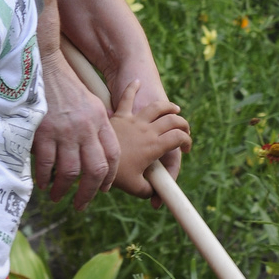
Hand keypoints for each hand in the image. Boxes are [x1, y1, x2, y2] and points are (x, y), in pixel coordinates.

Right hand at [33, 48, 120, 207]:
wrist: (44, 66)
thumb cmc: (66, 87)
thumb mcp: (91, 104)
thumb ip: (97, 128)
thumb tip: (98, 153)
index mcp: (100, 120)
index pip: (112, 155)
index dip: (109, 177)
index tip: (103, 189)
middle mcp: (86, 127)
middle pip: (95, 169)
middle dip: (89, 192)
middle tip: (81, 204)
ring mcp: (64, 130)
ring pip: (70, 171)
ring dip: (63, 189)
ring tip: (57, 196)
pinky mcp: (43, 131)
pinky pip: (46, 163)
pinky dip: (44, 178)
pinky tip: (41, 184)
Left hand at [108, 80, 190, 198]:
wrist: (92, 155)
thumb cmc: (114, 173)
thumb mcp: (134, 187)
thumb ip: (148, 192)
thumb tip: (154, 197)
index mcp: (155, 146)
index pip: (179, 138)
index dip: (187, 142)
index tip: (185, 148)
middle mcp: (148, 130)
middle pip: (173, 120)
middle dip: (182, 124)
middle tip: (184, 130)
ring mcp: (134, 121)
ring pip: (157, 107)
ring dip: (168, 107)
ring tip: (174, 109)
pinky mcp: (119, 115)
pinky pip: (127, 98)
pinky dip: (132, 88)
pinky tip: (137, 81)